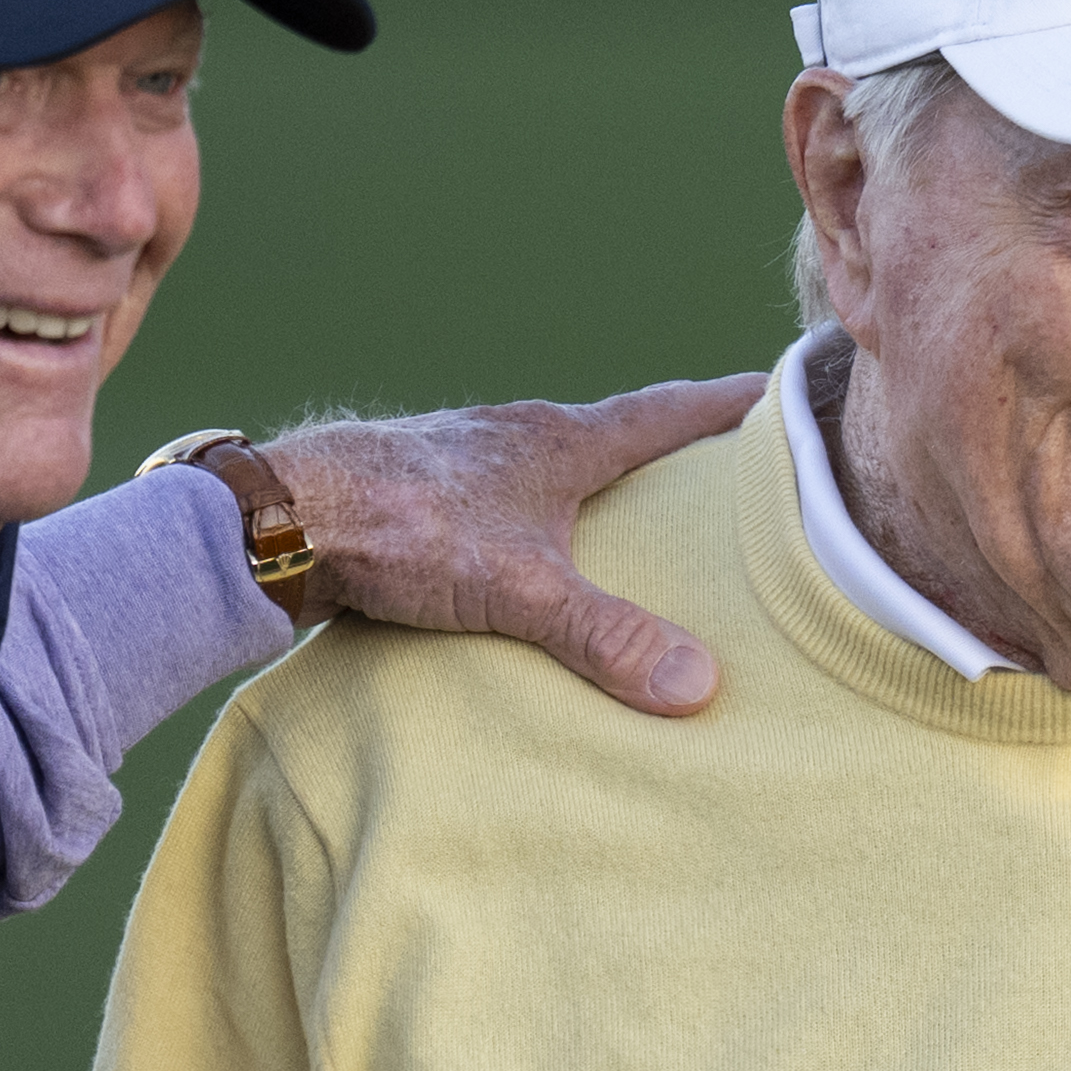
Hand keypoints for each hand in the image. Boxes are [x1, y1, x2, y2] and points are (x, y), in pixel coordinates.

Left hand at [264, 377, 764, 714]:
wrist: (283, 515)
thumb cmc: (400, 529)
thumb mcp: (519, 589)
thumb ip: (606, 635)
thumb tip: (698, 684)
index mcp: (559, 441)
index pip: (668, 412)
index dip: (730, 405)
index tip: (787, 387)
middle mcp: (517, 436)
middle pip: (617, 436)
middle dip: (674, 452)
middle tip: (731, 467)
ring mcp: (468, 461)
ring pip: (556, 469)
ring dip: (600, 489)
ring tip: (639, 524)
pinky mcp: (424, 496)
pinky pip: (508, 504)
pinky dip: (541, 523)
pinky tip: (534, 561)